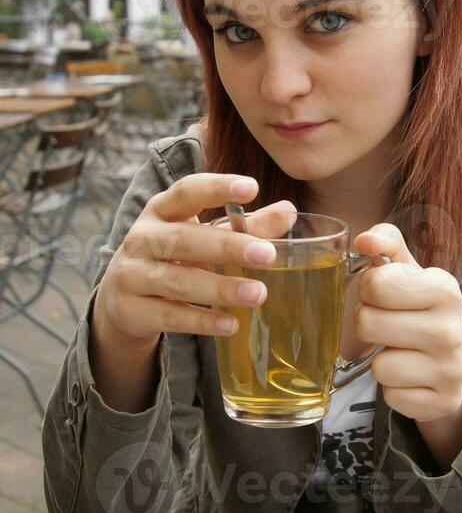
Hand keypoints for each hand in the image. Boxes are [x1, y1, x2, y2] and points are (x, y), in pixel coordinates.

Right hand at [94, 173, 297, 347]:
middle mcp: (142, 238)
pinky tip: (231, 324)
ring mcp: (132, 274)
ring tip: (258, 294)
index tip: (252, 187)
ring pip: (177, 281)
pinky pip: (170, 315)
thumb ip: (246, 226)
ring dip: (220, 288)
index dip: (217, 187)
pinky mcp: (131, 310)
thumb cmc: (173, 258)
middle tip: (268, 255)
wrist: (121, 300)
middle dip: (227, 246)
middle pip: (184, 239)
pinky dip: (202, 321)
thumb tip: (289, 211)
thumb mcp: (204, 236)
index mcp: (161, 210)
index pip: (187, 191)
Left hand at [353, 223, 461, 427]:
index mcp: (444, 289)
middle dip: (367, 325)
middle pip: (367, 324)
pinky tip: (409, 377)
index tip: (381, 296)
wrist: (453, 359)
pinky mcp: (444, 402)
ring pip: (379, 367)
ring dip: (380, 361)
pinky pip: (391, 398)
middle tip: (385, 326)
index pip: (375, 284)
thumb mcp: (406, 270)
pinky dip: (392, 389)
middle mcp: (452, 329)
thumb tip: (364, 240)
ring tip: (399, 352)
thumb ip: (385, 243)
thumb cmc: (417, 308)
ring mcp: (451, 370)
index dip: (367, 290)